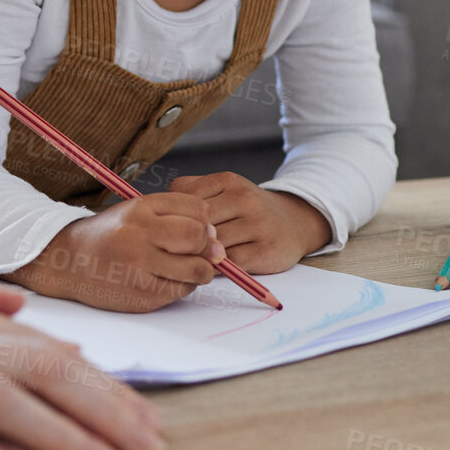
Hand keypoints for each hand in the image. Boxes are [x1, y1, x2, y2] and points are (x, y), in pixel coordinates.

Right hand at [3, 193, 223, 311]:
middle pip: (198, 237)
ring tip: (186, 267)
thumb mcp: (137, 212)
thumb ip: (176, 218)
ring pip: (197, 269)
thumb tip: (217, 242)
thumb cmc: (110, 235)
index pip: (197, 209)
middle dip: (207, 246)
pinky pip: (182, 291)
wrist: (68, 261)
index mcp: (140, 208)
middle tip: (196, 251)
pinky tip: (166, 279)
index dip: (205, 222)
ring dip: (200, 270)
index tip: (199, 230)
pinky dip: (183, 286)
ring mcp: (140, 267)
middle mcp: (139, 234)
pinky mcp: (142, 295)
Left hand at [168, 172, 331, 273]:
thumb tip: (154, 202)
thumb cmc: (249, 210)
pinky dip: (216, 268)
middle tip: (171, 250)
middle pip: (198, 223)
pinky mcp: (264, 250)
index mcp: (228, 181)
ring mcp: (256, 225)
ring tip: (190, 260)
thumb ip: (193, 190)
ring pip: (213, 244)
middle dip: (183, 238)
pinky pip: (230, 264)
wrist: (296, 223)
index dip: (172, 215)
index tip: (167, 226)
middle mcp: (244, 199)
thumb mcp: (225, 189)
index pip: (185, 197)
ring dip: (199, 256)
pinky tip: (210, 268)